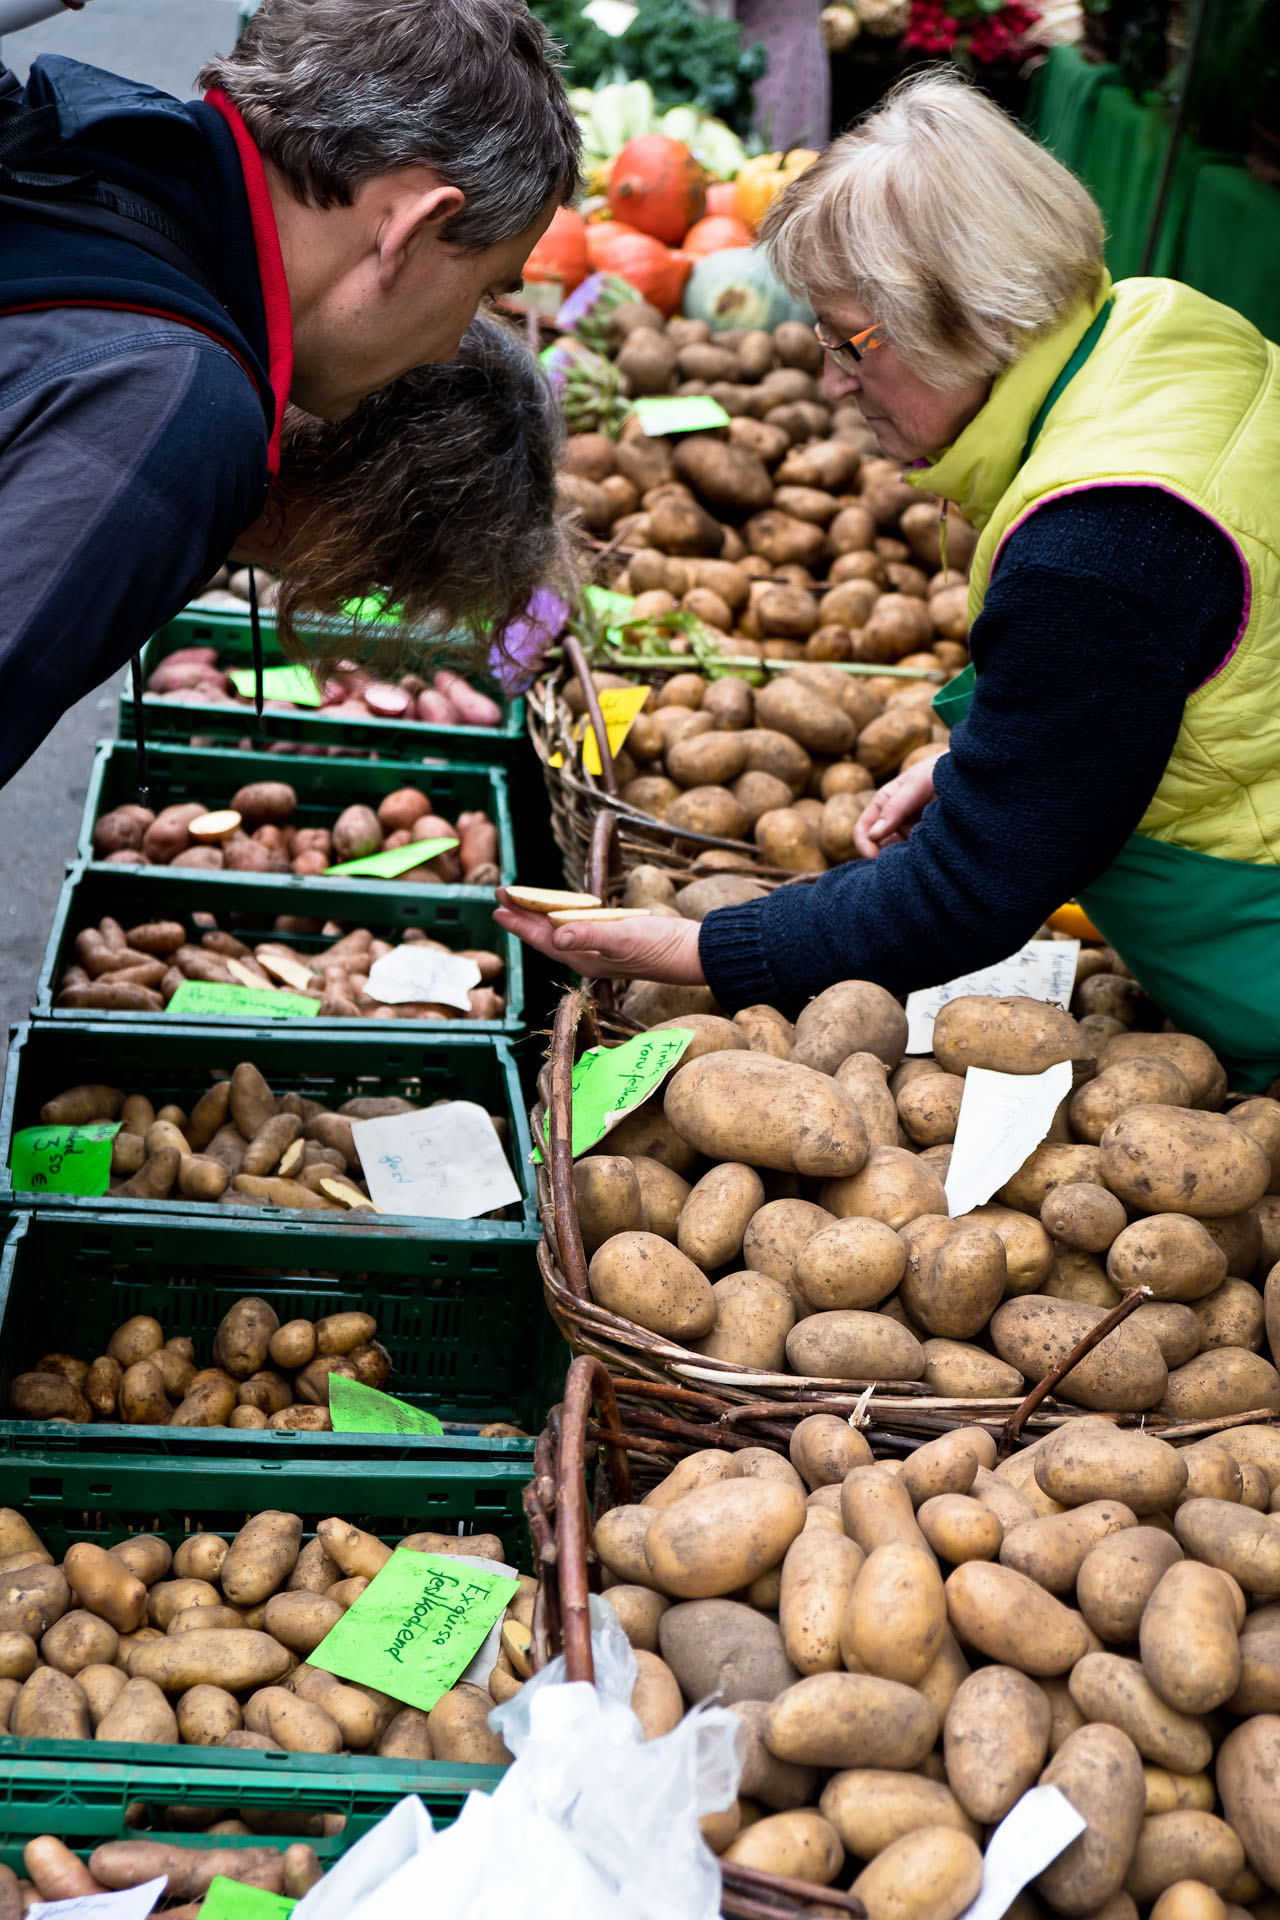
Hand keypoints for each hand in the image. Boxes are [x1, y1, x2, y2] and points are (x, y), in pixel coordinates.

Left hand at [493, 891, 705, 983]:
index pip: (542, 938)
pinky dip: (565, 915)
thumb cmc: (660, 948)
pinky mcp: (614, 940)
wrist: (692, 953)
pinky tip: (563, 909)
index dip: (519, 922)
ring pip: (561, 930)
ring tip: (522, 900)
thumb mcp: (622, 937)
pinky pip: (579, 926)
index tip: (498, 905)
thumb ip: (588, 935)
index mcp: (583, 959)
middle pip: (546, 934)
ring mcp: (600, 950)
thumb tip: (556, 935)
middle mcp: (587, 957)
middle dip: (523, 915)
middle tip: (501, 895)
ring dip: (540, 914)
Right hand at [853, 752, 943, 858]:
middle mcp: (896, 821)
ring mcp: (913, 832)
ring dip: (904, 860)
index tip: (873, 857)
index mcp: (885, 803)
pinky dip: (920, 860)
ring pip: (899, 855)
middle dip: (885, 857)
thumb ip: (895, 807)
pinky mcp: (930, 842)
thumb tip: (873, 835)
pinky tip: (931, 856)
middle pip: (879, 847)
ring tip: (921, 855)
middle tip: (901, 862)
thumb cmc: (943, 770)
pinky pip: (918, 857)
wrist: (976, 773)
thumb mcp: (916, 784)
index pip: (864, 828)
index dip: (864, 844)